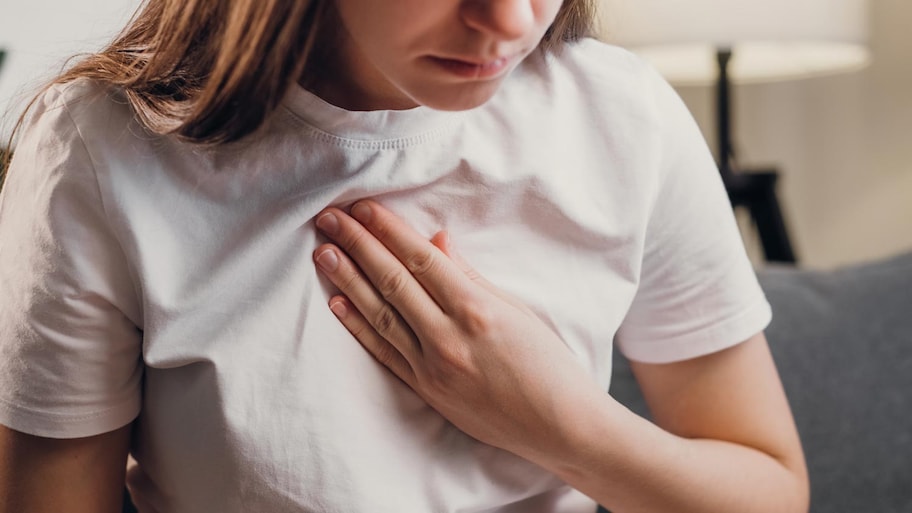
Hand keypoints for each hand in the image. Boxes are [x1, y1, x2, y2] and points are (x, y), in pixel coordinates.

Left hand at [312, 200, 609, 462]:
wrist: (559, 428)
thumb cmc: (548, 365)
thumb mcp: (516, 311)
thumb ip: (471, 277)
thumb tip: (436, 242)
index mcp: (476, 310)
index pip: (421, 259)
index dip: (388, 230)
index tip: (363, 207)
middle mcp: (448, 337)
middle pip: (393, 281)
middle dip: (358, 245)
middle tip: (329, 218)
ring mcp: (433, 367)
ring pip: (381, 314)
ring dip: (348, 280)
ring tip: (323, 253)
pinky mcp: (426, 390)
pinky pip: (385, 352)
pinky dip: (359, 327)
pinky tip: (338, 303)